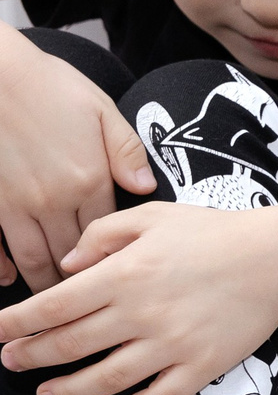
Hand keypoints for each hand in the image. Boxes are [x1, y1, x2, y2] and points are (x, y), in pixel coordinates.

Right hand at [0, 37, 157, 291]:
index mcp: (89, 179)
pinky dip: (0, 265)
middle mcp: (54, 199)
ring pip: (34, 257)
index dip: (114, 260)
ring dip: (45, 284)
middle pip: (72, 255)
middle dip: (83, 285)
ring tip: (54, 307)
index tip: (125, 283)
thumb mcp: (101, 111)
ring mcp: (16, 203)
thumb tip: (146, 188)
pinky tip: (7, 278)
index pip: (107, 234)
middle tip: (94, 308)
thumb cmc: (49, 86)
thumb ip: (125, 153)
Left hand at [0, 203, 277, 394]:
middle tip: (10, 361)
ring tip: (46, 394)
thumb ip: (102, 235)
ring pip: (104, 380)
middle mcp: (141, 314)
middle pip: (69, 345)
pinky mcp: (200, 367)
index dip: (16, 323)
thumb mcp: (153, 215)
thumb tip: (67, 266)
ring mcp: (171, 346)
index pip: (53, 306)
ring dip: (67, 391)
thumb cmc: (214, 234)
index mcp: (124, 275)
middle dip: (31, 356)